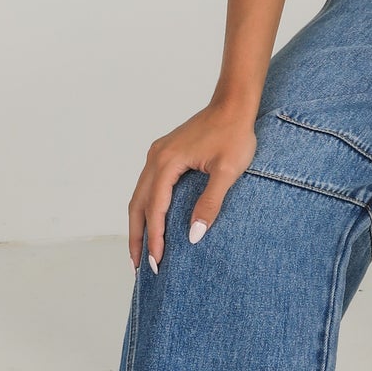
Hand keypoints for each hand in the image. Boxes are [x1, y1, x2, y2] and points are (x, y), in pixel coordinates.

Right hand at [128, 98, 260, 272]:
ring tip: (140, 250)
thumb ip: (209, 204)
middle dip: (137, 237)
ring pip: (139, 196)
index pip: (155, 209)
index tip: (156, 262)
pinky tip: (151, 221)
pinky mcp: (164, 154)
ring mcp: (157, 155)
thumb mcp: (227, 172)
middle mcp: (155, 158)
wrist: (233, 104)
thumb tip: (193, 236)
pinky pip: (148, 186)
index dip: (155, 238)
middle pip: (137, 205)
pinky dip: (146, 207)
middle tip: (138, 266)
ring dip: (138, 224)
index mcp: (167, 162)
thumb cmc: (234, 134)